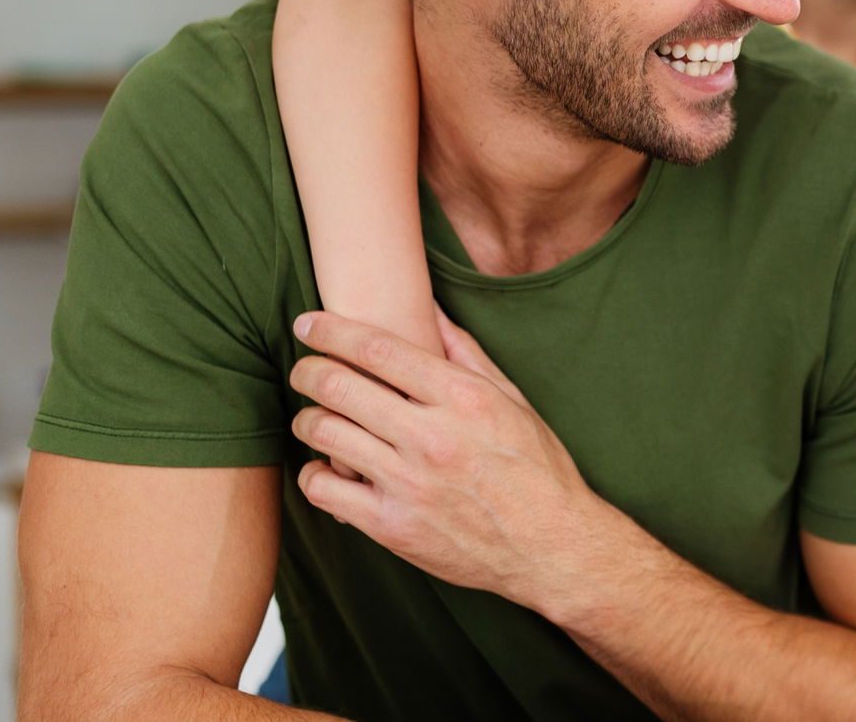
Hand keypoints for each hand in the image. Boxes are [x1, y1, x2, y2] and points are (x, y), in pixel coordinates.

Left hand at [287, 309, 624, 609]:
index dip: (331, 330)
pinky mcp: (392, 527)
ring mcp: (409, 484)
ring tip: (314, 418)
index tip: (308, 324)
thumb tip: (430, 308)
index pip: (378, 348)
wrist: (552, 546)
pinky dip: (314, 473)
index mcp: (464, 398)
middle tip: (303, 370)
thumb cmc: (537, 469)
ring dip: (308, 419)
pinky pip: (323, 489)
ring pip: (324, 433)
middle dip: (307, 370)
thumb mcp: (512, 401)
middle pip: (339, 386)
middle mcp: (433, 436)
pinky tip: (327, 467)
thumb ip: (467, 354)